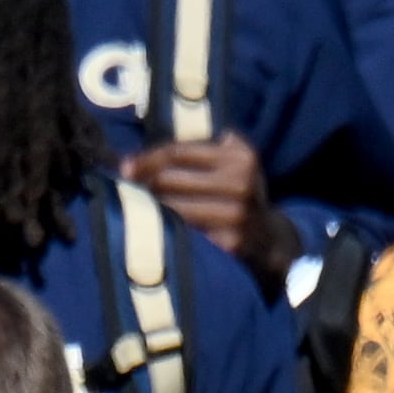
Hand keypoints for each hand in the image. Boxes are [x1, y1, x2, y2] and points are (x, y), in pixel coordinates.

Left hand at [117, 136, 298, 286]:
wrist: (268, 237)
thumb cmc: (238, 194)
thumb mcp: (232, 162)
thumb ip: (199, 150)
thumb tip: (133, 160)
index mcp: (240, 156)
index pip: (178, 152)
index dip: (146, 159)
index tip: (125, 167)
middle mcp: (241, 182)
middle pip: (170, 179)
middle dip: (145, 183)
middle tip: (130, 189)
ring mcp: (237, 214)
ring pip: (173, 207)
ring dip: (151, 207)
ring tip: (140, 206)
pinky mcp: (231, 242)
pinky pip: (185, 232)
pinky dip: (167, 228)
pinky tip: (157, 227)